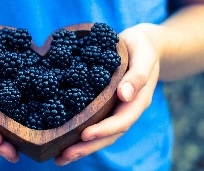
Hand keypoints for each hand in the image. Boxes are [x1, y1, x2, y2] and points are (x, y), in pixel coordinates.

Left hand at [55, 25, 160, 165]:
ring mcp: (117, 108)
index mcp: (138, 99)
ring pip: (102, 133)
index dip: (104, 130)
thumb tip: (124, 95)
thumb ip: (138, 75)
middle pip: (110, 134)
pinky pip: (96, 121)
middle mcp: (127, 108)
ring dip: (82, 146)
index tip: (84, 134)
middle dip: (87, 147)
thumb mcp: (144, 56)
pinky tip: (65, 137)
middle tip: (63, 157)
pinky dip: (81, 133)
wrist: (142, 45)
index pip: (122, 120)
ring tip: (60, 157)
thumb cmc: (143, 48)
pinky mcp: (107, 103)